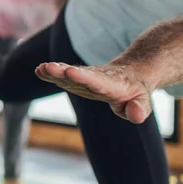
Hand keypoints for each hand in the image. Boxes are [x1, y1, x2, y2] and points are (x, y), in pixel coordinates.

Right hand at [35, 61, 153, 123]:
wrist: (130, 74)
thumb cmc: (136, 92)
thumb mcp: (143, 102)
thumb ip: (139, 109)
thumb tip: (136, 116)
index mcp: (112, 85)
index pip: (98, 82)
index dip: (84, 77)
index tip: (70, 71)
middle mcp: (96, 78)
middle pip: (79, 76)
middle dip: (63, 72)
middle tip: (48, 67)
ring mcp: (86, 78)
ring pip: (69, 74)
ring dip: (54, 72)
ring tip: (40, 68)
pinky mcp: (77, 79)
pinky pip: (64, 76)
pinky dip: (53, 74)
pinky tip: (39, 70)